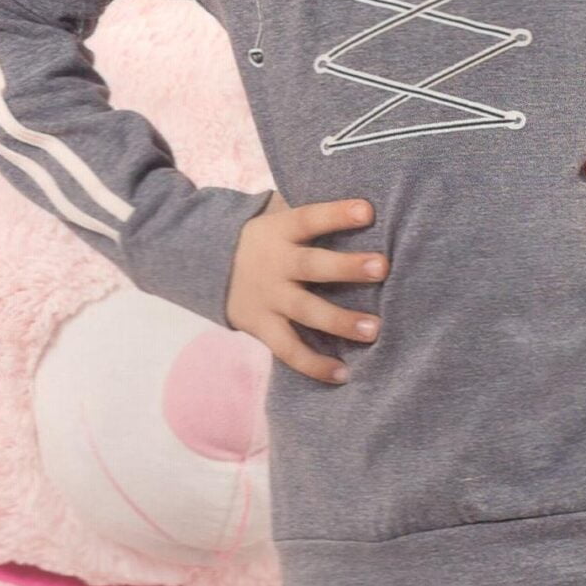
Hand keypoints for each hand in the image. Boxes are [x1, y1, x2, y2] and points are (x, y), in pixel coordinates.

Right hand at [224, 191, 386, 383]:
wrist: (203, 263)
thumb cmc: (264, 239)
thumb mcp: (278, 219)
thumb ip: (312, 217)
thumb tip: (368, 211)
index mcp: (281, 231)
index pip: (310, 218)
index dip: (337, 214)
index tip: (368, 211)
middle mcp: (275, 264)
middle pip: (312, 265)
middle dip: (347, 266)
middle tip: (382, 267)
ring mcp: (268, 298)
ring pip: (305, 311)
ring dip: (340, 321)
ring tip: (374, 329)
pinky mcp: (262, 326)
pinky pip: (289, 350)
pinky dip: (313, 365)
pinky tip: (343, 374)